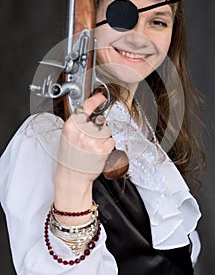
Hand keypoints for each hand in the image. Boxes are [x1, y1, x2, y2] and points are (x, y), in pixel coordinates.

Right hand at [54, 93, 113, 221]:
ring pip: (107, 131)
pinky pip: (111, 142)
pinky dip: (108, 147)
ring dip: (104, 138)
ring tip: (94, 148)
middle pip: (99, 121)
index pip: (85, 107)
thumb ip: (77, 124)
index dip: (95, 100)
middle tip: (91, 139)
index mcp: (71, 127)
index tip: (101, 97)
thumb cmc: (70, 159)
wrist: (72, 177)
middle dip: (99, 129)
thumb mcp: (67, 137)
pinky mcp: (101, 149)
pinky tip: (99, 153)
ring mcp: (92, 141)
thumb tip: (90, 114)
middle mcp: (81, 132)